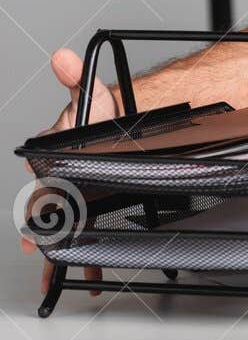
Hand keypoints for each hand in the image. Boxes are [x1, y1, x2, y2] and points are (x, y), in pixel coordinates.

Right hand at [22, 49, 117, 292]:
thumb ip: (77, 80)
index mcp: (54, 162)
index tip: (32, 236)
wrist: (123, 128)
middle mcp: (62, 183)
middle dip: (46, 240)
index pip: (43, 187)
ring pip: (66, 232)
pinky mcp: (95, 210)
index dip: (39, 210)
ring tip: (61, 282)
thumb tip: (63, 57)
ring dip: (64, 257)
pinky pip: (87, 236)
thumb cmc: (104, 117)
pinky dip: (85, 258)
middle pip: (51, 216)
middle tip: (42, 263)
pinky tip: (90, 278)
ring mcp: (78, 199)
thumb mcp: (93, 99)